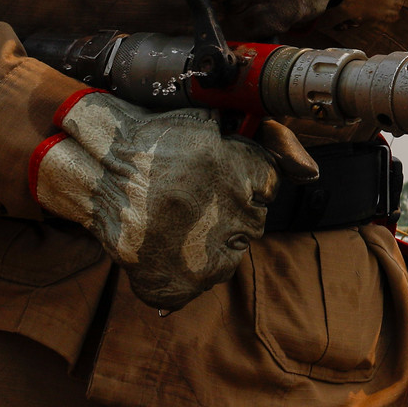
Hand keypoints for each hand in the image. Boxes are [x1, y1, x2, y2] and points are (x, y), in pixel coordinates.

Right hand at [32, 94, 279, 310]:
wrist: (96, 169)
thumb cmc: (156, 141)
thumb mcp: (212, 122)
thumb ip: (271, 138)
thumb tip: (310, 173)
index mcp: (232, 168)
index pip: (269, 185)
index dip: (243, 180)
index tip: (217, 177)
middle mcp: (219, 209)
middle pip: (253, 221)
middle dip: (229, 211)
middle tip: (192, 200)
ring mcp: (197, 250)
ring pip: (232, 254)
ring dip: (211, 242)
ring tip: (178, 222)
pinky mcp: (175, 281)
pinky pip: (201, 284)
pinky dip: (187, 272)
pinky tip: (168, 247)